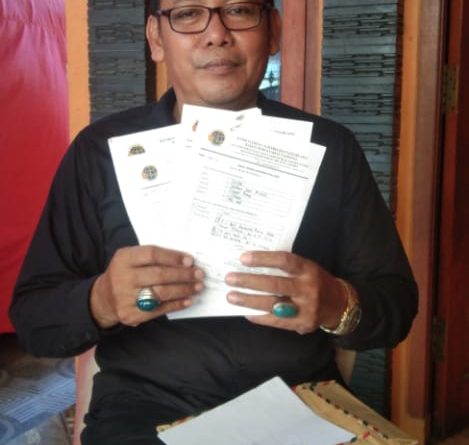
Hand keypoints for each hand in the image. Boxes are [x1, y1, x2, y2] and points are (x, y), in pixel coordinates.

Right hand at [90, 245, 204, 327]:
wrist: (104, 298)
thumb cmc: (125, 273)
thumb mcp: (131, 259)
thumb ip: (152, 257)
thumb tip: (185, 260)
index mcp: (124, 258)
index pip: (152, 254)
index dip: (173, 257)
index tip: (190, 260)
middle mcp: (123, 277)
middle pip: (159, 275)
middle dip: (183, 275)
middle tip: (199, 274)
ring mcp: (126, 298)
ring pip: (161, 293)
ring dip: (183, 290)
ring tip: (198, 287)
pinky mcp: (131, 314)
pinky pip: (159, 310)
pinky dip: (176, 304)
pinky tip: (188, 300)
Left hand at [225, 251, 346, 334]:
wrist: (339, 305)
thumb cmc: (316, 281)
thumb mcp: (307, 268)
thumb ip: (286, 267)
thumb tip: (253, 264)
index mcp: (309, 270)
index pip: (284, 261)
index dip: (263, 259)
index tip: (243, 258)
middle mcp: (308, 288)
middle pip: (275, 284)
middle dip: (249, 281)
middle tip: (230, 278)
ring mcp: (305, 308)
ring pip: (272, 304)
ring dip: (249, 300)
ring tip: (231, 296)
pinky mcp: (302, 324)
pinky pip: (276, 321)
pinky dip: (259, 316)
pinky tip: (246, 312)